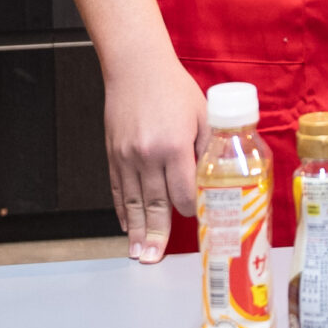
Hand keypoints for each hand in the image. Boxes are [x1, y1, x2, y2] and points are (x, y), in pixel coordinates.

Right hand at [101, 48, 208, 262]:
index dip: (190, 209)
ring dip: (137, 230)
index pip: (182, 192)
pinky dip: (122, 210)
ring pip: (134, 202)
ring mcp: (127, 157)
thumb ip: (208, 147)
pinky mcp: (113, 154)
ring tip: (139, 254)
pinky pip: (117, 190)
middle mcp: (148, 155)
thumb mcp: (202, 114)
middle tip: (155, 259)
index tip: (196, 218)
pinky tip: (126, 226)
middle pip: (155, 204)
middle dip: (157, 234)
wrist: (136, 67)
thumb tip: (215, 178)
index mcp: (175, 146)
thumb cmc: (174, 88)